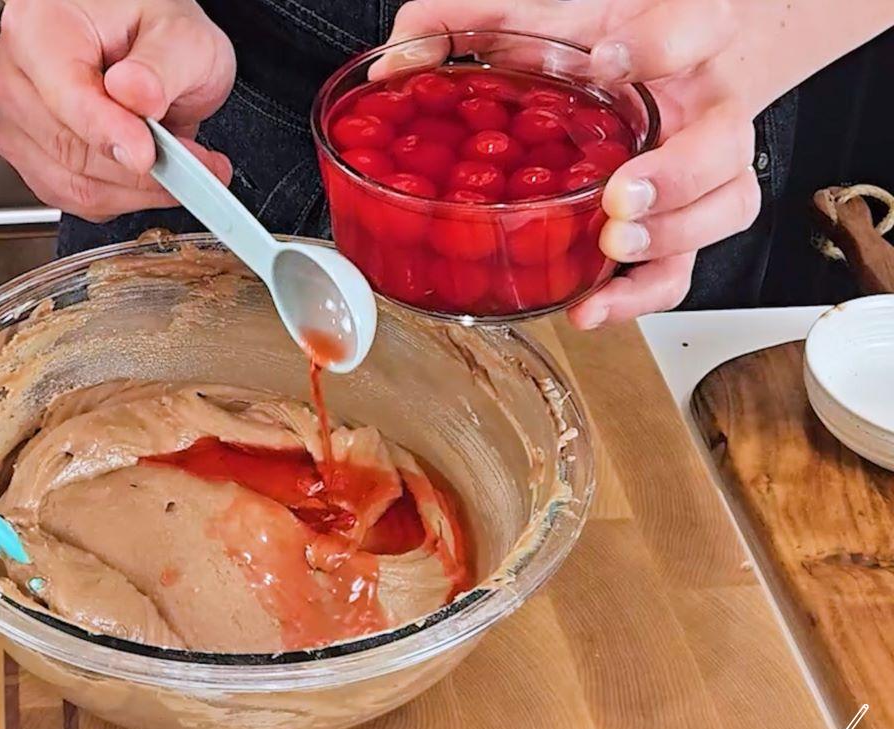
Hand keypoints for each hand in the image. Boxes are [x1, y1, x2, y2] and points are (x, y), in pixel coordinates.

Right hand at [0, 0, 235, 221]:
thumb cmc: (150, 28)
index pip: (67, 97)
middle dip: (140, 170)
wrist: (144, 45)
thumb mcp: (181, 35)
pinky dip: (121, 197)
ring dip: (136, 190)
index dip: (110, 134)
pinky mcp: (32, 158)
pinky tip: (150, 177)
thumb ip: (162, 66)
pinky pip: (74, 199)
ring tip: (181, 167)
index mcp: (40, 29)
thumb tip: (138, 97)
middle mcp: (16, 76)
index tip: (147, 154)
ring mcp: (17, 121)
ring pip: (74, 185)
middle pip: (72, 150)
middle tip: (195, 164)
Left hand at [386, 0, 760, 327]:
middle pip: (724, 141)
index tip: (608, 60)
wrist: (671, 63)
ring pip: (724, 207)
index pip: (696, 27)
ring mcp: (705, 170)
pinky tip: (592, 304)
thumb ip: (467, 20)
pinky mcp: (683, 222)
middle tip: (622, 194)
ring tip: (612, 246)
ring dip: (669, 237)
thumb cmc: (604, 40)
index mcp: (683, 38)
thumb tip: (399, 53)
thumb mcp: (541, 14)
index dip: (658, 47)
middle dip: (678, 174)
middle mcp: (705, 107)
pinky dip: (639, 295)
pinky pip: (684, 267)